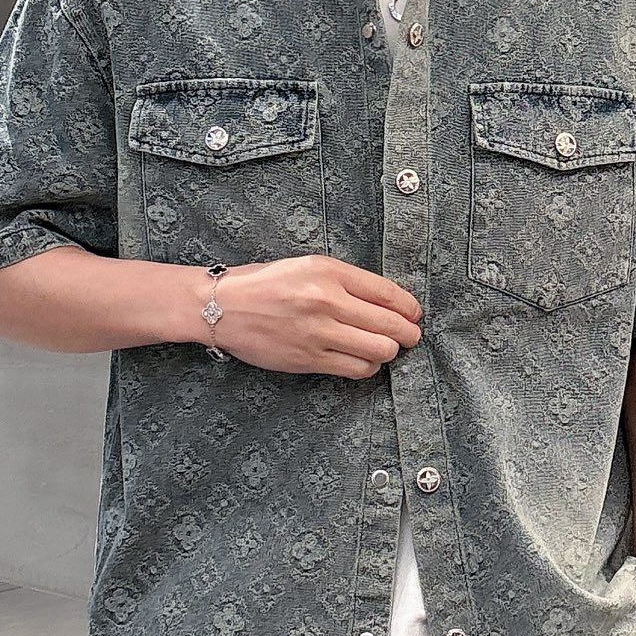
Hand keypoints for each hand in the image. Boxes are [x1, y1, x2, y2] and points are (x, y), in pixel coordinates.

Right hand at [195, 255, 422, 377]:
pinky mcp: (308, 359)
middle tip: (409, 337)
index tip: (414, 314)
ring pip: (379, 351)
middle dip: (408, 334)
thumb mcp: (307, 266)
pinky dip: (367, 367)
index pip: (388, 293)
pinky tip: (361, 360)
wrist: (221, 307)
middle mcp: (327, 301)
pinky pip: (356, 369)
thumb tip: (389, 302)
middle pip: (390, 325)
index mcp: (328, 271)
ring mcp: (318, 333)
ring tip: (383, 348)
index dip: (409, 308)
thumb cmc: (264, 283)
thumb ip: (346, 281)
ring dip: (388, 352)